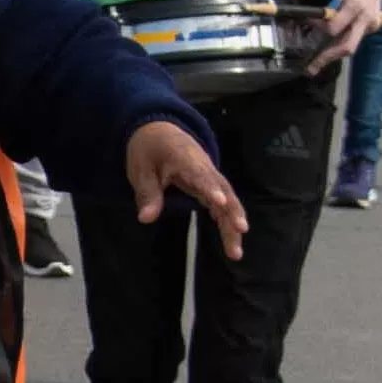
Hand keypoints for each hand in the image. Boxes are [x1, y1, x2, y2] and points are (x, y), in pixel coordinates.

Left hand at [124, 119, 244, 258]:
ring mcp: (210, 176)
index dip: (210, 188)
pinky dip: (228, 219)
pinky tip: (231, 238)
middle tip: (241, 231)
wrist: (159, 131)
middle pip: (223, 189)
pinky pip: (223, 202)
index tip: (219, 202)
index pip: (201, 175)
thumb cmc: (150, 149)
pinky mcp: (210, 184)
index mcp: (185, 159)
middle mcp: (204, 167)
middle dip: (232, 211)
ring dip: (233, 222)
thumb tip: (146, 218)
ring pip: (227, 199)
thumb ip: (147, 194)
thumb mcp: (140, 170)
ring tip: (236, 251)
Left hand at [291, 0, 381, 63]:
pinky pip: (355, 41)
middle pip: (346, 46)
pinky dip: (340, 47)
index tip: (305, 21)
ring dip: (333, 55)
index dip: (317, 26)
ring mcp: (371, 25)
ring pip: (351, 46)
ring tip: (315, 65)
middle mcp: (365, 19)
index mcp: (355, 6)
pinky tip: (327, 52)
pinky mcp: (371, 27)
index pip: (334, 27)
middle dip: (327, 57)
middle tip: (309, 69)